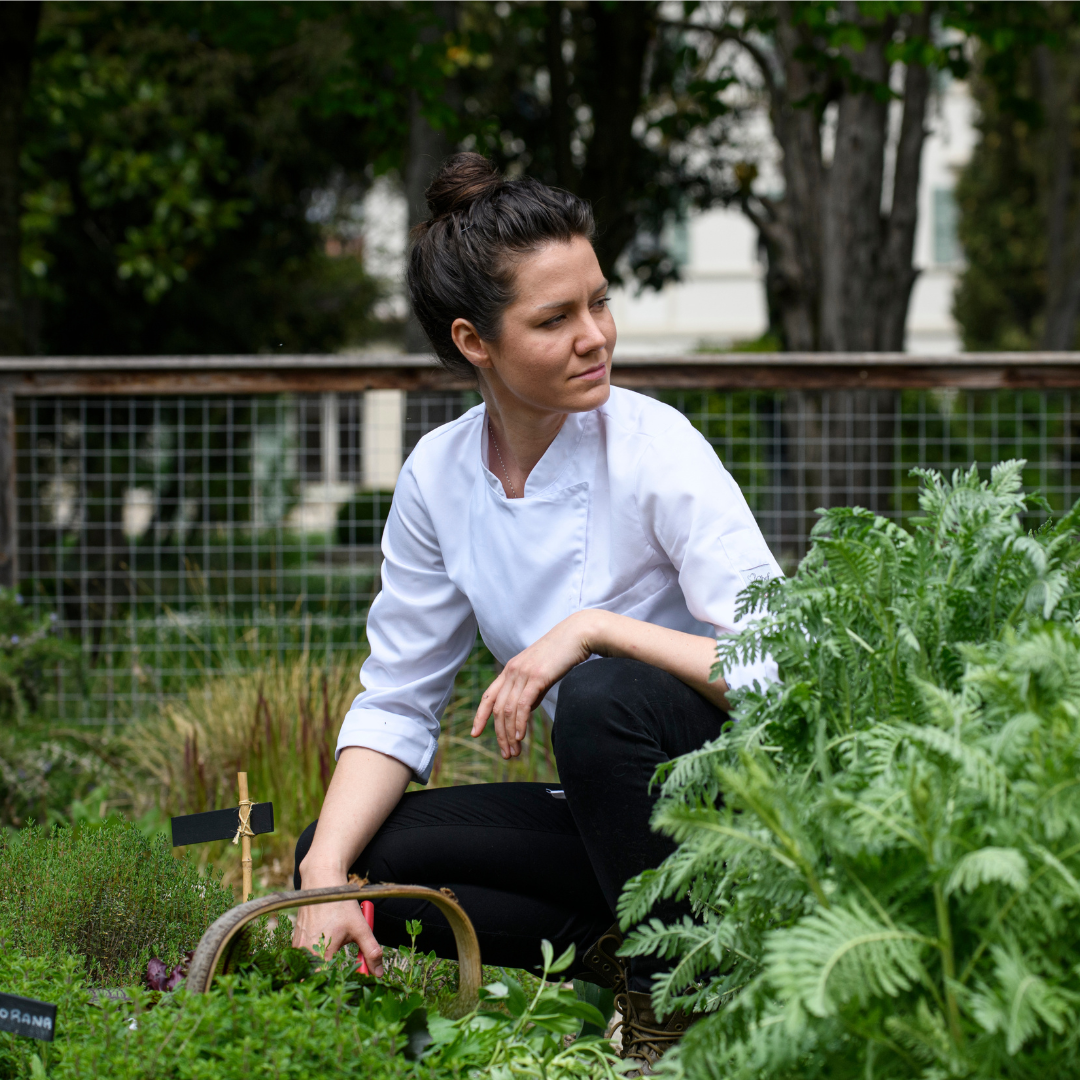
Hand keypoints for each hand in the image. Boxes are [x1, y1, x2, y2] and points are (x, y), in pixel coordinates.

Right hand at [292, 863, 383, 974]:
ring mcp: (297, 946)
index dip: (334, 986)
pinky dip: (312, 958)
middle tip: (340, 972)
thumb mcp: (360, 927)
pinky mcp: (295, 941)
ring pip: (308, 968)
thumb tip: (378, 974)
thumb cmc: (341, 906)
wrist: (322, 883)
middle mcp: (305, 952)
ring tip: (331, 957)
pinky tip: (321, 949)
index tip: (345, 985)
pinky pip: (302, 958)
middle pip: (315, 977)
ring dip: (319, 967)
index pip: (324, 982)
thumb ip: (371, 951)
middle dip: (328, 978)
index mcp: (322, 951)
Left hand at [471, 610, 602, 757]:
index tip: (475, 733)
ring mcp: (523, 673)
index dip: (480, 716)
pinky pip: (522, 705)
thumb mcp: (541, 674)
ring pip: (508, 710)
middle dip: (499, 734)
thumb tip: (524, 711)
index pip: (488, 696)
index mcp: (510, 669)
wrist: (577, 634)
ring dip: (509, 734)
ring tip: (514, 751)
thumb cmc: (562, 654)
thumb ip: (530, 691)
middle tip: (506, 754)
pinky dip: (519, 723)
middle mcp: (512, 671)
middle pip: (497, 708)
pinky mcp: (536, 677)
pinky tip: (521, 737)